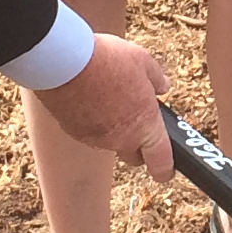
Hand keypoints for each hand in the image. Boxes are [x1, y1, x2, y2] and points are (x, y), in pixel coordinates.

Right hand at [32, 33, 173, 178]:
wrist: (66, 63)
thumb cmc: (108, 61)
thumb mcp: (142, 61)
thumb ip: (156, 78)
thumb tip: (163, 86)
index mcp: (145, 124)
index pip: (161, 160)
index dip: (165, 169)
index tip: (166, 171)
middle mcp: (121, 138)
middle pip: (134, 156)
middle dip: (139, 146)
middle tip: (139, 120)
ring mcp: (96, 138)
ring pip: (111, 143)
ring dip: (114, 130)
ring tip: (110, 98)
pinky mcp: (74, 132)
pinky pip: (90, 133)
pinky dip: (93, 122)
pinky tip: (90, 99)